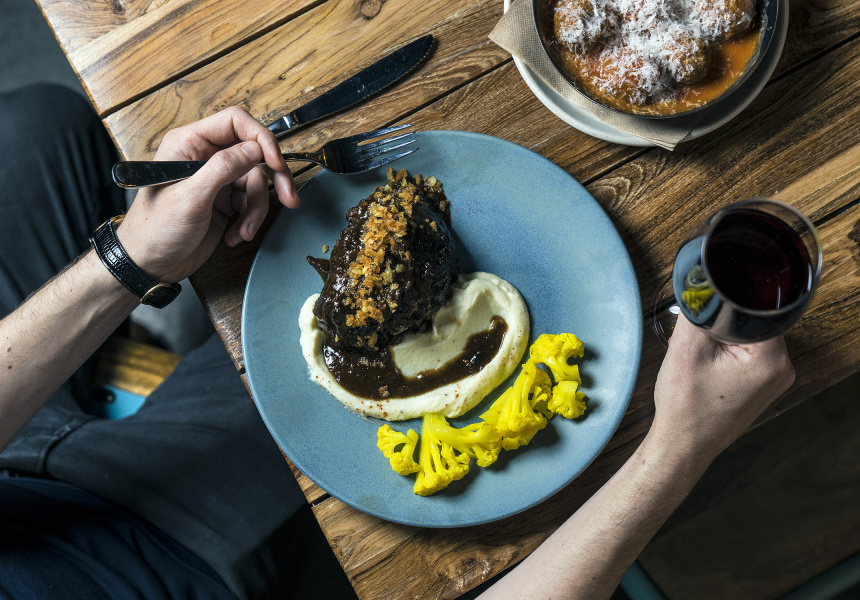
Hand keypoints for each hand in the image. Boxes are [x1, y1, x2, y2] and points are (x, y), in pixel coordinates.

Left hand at [116, 106, 300, 282]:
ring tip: (245, 231)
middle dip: (272, 178)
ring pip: (256, 183)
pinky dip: (249, 221)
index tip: (276, 163)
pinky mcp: (224, 202)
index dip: (261, 138)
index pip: (235, 123)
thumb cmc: (156, 229)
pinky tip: (236, 236)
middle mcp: (204, 157)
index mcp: (190, 143)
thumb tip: (255, 148)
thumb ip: (224, 167)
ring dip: (256, 210)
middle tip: (288, 196)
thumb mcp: (192, 197)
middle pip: (254, 154)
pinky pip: (251, 203)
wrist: (149, 265)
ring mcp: (216, 180)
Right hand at [650, 315, 795, 461]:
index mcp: (771, 359)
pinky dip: (727, 356)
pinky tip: (708, 370)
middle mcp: (782, 370)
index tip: (706, 322)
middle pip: (753, 323)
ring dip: (723, 342)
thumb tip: (703, 288)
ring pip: (748, 338)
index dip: (725, 308)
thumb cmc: (685, 408)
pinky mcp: (763, 386)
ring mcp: (775, 380)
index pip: (755, 309)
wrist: (682, 445)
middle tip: (699, 347)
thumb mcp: (685, 349)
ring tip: (702, 362)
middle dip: (721, 327)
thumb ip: (698, 311)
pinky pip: (748, 355)